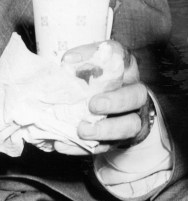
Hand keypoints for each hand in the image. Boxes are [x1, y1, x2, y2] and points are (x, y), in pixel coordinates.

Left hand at [54, 40, 150, 155]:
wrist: (108, 113)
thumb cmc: (93, 85)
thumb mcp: (86, 70)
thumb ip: (77, 66)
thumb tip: (65, 64)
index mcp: (124, 68)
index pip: (118, 53)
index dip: (96, 54)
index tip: (69, 60)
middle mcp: (133, 92)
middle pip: (136, 95)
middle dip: (115, 101)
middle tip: (93, 105)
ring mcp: (131, 118)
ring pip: (129, 126)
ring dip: (105, 130)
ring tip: (82, 130)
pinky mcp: (120, 140)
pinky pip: (107, 146)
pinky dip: (84, 146)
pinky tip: (64, 144)